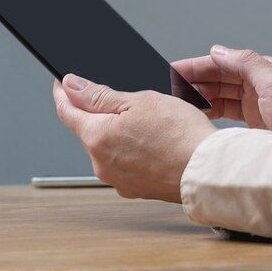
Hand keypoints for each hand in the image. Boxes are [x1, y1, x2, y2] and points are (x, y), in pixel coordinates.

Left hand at [53, 74, 216, 202]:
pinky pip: (124, 163)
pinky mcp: (135, 188)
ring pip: (108, 147)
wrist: (209, 171)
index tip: (62, 82)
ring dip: (118, 132)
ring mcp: (117, 179)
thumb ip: (99, 95)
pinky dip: (132, 150)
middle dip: (99, 112)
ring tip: (149, 123)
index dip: (62, 92)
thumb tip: (70, 86)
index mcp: (96, 138)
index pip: (66, 111)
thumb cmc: (180, 135)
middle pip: (88, 129)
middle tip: (125, 99)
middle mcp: (100, 164)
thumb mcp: (138, 101)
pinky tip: (154, 142)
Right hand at [172, 45, 271, 135]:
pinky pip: (226, 110)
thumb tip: (217, 50)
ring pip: (220, 94)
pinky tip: (197, 112)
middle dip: (194, 80)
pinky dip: (210, 110)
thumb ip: (245, 63)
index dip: (197, 65)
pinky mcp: (254, 121)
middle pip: (218, 77)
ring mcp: (256, 103)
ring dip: (199, 96)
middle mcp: (258, 84)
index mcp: (263, 70)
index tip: (174, 69)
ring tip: (178, 100)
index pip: (223, 62)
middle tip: (169, 87)